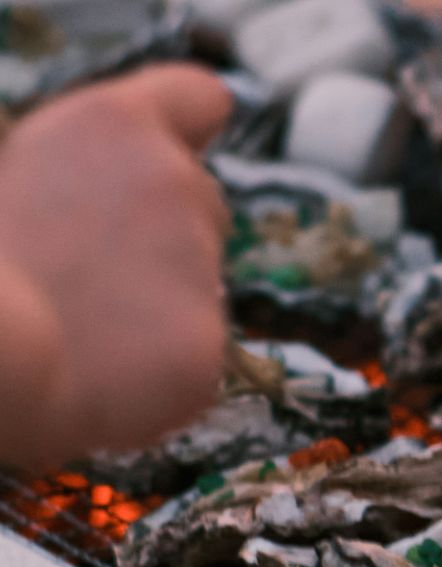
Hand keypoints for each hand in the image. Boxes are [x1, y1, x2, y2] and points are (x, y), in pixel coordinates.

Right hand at [0, 64, 231, 469]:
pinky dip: (155, 375)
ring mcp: (202, 265)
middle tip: (80, 275)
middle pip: (202, 205)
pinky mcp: (211, 345)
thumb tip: (108, 215)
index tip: (178, 146)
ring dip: (156, 307)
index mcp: (110, 128)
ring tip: (71, 332)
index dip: (188, 127)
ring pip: (198, 287)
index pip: (198, 98)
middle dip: (163, 236)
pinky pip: (189, 361)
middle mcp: (174, 182)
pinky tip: (93, 381)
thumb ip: (80, 183)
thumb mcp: (11, 187)